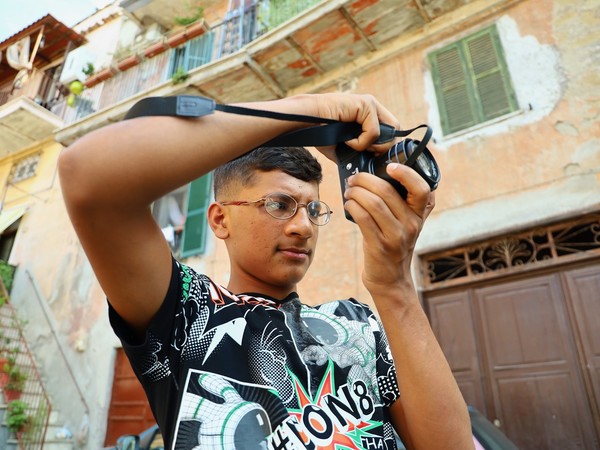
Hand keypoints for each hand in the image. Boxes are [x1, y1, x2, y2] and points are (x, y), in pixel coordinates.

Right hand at [306, 93, 399, 161]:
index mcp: (369, 114)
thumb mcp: (344, 146)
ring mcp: (370, 104)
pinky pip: (373, 132)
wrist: (305, 121)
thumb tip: (368, 171)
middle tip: (364, 153)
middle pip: (395, 132)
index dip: (384, 147)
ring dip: (369, 146)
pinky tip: (347, 140)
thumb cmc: (320, 131)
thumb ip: (359, 153)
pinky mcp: (365, 104)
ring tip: (352, 145)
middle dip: (382, 148)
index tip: (371, 157)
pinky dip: (360, 143)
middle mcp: (372, 106)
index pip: (391, 132)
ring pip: (387, 133)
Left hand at [342, 162, 434, 295]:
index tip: (390, 166)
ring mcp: (396, 236)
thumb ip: (405, 203)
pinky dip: (352, 206)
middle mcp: (411, 224)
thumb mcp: (408, 224)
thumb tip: (385, 174)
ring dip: (356, 192)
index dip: (406, 174)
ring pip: (373, 203)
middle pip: (387, 191)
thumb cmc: (395, 245)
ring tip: (349, 191)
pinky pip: (363, 218)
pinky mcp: (379, 245)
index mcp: (419, 215)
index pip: (421, 189)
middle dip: (365, 180)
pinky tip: (348, 204)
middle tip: (354, 179)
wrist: (391, 279)